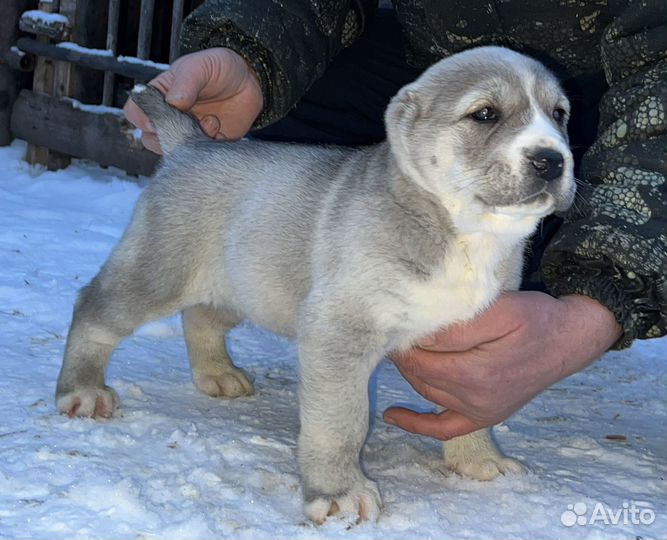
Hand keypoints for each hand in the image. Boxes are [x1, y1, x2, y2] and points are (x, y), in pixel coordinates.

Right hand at [123, 47, 263, 153]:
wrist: (251, 82)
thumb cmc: (220, 68)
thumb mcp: (200, 66)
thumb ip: (186, 83)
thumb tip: (173, 102)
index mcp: (160, 96)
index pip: (135, 113)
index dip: (141, 118)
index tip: (158, 117)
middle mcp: (170, 118)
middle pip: (150, 139)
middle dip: (168, 134)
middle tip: (188, 119)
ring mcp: (188, 134)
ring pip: (174, 152)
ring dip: (189, 141)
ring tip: (210, 121)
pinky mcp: (207, 145)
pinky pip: (199, 157)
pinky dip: (207, 147)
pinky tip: (218, 127)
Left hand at [384, 292, 621, 439]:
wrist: (569, 339)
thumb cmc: (535, 319)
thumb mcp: (498, 311)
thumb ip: (456, 327)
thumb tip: (418, 337)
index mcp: (475, 374)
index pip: (418, 359)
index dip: (402, 342)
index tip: (393, 322)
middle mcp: (474, 400)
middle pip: (419, 376)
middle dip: (403, 355)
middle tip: (394, 331)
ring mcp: (480, 412)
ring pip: (426, 392)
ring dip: (410, 373)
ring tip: (399, 350)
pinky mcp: (485, 416)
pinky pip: (443, 429)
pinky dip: (416, 424)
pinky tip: (392, 415)